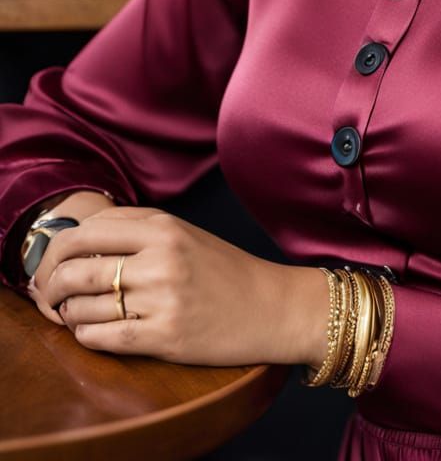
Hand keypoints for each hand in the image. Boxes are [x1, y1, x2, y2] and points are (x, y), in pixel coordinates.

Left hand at [33, 206, 329, 366]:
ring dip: (66, 313)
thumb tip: (79, 238)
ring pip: (84, 304)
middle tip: (47, 293)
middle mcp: (161, 257)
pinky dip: (85, 335)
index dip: (56, 249)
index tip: (51, 262)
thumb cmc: (225, 271)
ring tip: (71, 314)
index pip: (87, 230)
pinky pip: (103, 336)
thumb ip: (136, 231)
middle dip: (50, 284)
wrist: (271, 306)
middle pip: (76, 267)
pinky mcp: (165, 336)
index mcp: (163, 226)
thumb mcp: (183, 235)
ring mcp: (162, 297)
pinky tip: (91, 331)